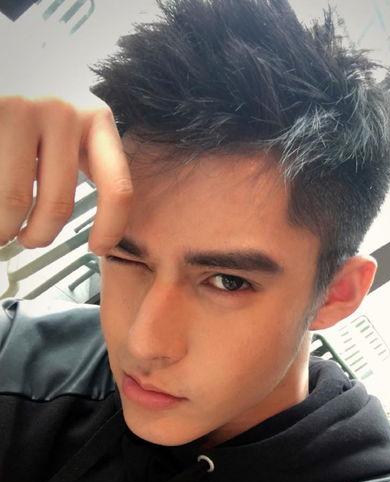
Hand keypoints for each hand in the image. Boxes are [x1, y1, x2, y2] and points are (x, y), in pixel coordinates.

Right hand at [0, 96, 132, 254]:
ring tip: (2, 228)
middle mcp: (64, 112)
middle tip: (28, 240)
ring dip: (5, 226)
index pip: (118, 188)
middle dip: (41, 235)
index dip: (110, 228)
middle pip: (59, 204)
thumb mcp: (67, 131)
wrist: (1, 66)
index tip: (96, 248)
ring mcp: (24, 109)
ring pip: (16, 199)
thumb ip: (81, 164)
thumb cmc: (30, 114)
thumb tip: (100, 233)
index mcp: (96, 121)